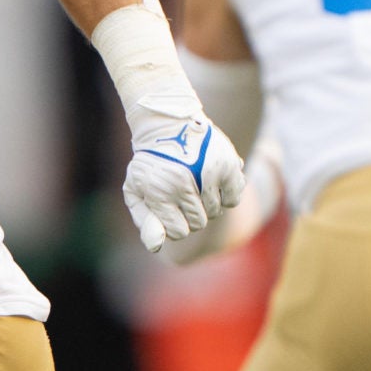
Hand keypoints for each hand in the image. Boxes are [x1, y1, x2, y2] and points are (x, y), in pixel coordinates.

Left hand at [123, 111, 246, 252]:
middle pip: (198, 223)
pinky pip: (233, 199)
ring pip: (215, 212)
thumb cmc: (151, 164)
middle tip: (182, 194)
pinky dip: (225, 195)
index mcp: (160, 191)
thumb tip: (156, 246)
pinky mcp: (228, 165)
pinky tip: (213, 181)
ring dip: (207, 203)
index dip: (174, 224)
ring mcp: (208, 174)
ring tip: (195, 183)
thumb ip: (145, 220)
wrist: (168, 125)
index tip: (169, 209)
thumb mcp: (137, 191)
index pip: (178, 232)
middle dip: (190, 214)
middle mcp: (184, 183)